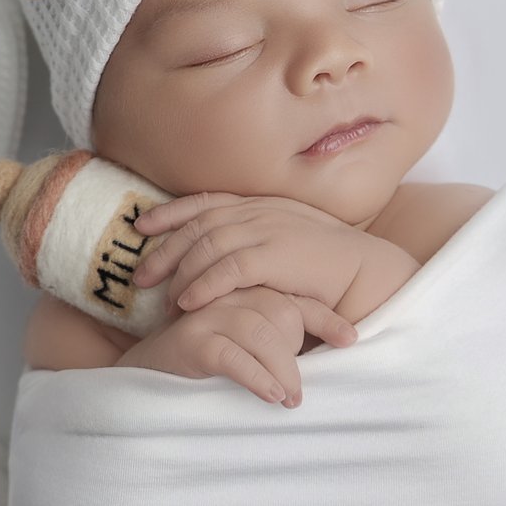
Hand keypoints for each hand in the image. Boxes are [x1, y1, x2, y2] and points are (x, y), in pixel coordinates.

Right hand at [116, 285, 356, 406]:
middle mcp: (225, 295)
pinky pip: (233, 355)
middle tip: (297, 393)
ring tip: (289, 400)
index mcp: (242, 291)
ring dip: (283, 370)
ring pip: (261, 331)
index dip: (325, 318)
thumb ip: (272, 342)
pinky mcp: (189, 341)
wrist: (139, 379)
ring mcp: (205, 315)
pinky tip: (268, 395)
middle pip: (281, 311)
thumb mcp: (241, 349)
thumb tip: (318, 360)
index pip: (293, 298)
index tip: (352, 339)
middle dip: (297, 353)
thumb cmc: (198, 366)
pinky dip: (257, 377)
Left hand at [130, 191, 375, 316]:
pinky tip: (188, 304)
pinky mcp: (274, 255)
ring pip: (205, 248)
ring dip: (179, 275)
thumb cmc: (326, 264)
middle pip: (196, 226)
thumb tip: (224, 257)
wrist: (365, 269)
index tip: (140, 226)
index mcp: (260, 204)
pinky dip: (202, 286)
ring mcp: (266, 230)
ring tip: (165, 302)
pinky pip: (227, 269)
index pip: (203, 202)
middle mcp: (258, 211)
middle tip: (141, 277)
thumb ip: (256, 240)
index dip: (168, 213)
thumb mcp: (285, 240)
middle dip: (163, 251)